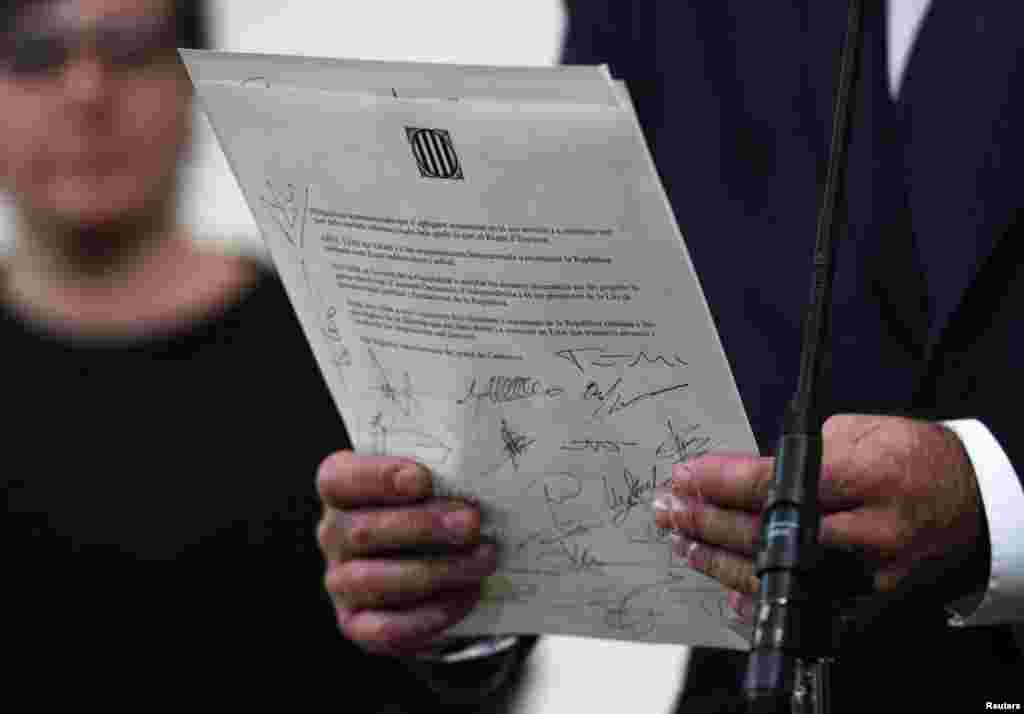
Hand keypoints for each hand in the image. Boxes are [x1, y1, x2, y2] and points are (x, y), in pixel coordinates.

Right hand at [316, 452, 497, 655]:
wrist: (437, 565)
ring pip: (373, 580)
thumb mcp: (433, 483)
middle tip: (471, 523)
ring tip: (482, 560)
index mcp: (341, 489)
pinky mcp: (357, 623)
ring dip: (436, 571)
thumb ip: (442, 478)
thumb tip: (470, 491)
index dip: (378, 478)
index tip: (423, 479)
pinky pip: (384, 628)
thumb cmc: (434, 508)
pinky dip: (428, 615)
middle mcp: (333, 535)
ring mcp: (340, 581)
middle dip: (423, 528)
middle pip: (361, 532)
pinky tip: (466, 595)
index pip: (339, 480)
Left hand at [653, 414, 984, 617]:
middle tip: (668, 510)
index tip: (683, 475)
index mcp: (866, 477)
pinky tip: (725, 590)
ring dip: (721, 561)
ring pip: (778, 575)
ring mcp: (870, 573)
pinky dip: (761, 598)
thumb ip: (803, 457)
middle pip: (767, 534)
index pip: (774, 484)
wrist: (972, 502)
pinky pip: (804, 603)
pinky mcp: (870, 599)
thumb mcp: (861, 432)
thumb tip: (742, 474)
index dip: (720, 482)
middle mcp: (867, 531)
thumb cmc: (913, 457)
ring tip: (683, 543)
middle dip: (706, 522)